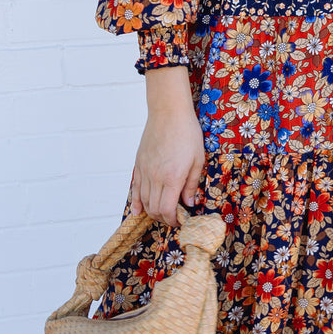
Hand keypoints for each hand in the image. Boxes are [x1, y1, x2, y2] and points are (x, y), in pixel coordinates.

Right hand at [131, 67, 204, 225]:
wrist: (168, 112)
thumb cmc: (187, 134)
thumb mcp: (197, 160)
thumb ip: (191, 184)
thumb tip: (189, 203)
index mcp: (172, 178)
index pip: (167, 210)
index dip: (173, 221)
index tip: (181, 221)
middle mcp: (155, 177)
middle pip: (154, 209)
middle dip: (164, 218)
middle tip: (174, 217)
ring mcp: (144, 171)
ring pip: (144, 201)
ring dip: (152, 211)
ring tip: (162, 213)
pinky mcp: (138, 164)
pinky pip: (135, 188)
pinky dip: (135, 202)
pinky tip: (137, 211)